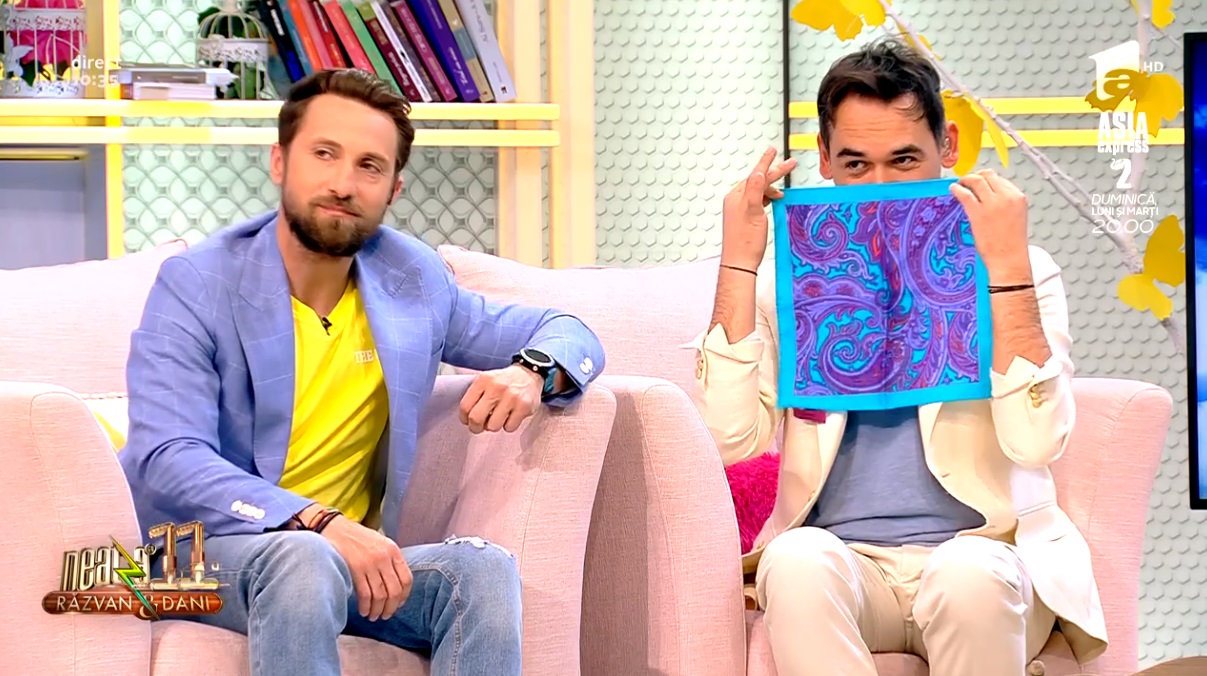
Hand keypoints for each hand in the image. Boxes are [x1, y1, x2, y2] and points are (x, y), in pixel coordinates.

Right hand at [320, 514, 411, 620]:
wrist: (334, 528)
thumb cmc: (357, 538)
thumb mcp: (380, 543)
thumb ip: (390, 560)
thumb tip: (396, 586)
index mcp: (393, 550)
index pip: (407, 579)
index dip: (404, 596)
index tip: (398, 605)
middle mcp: (384, 557)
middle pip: (395, 590)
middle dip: (391, 607)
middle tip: (385, 616)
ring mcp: (370, 563)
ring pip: (380, 595)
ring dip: (377, 610)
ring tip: (373, 616)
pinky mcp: (355, 569)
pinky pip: (365, 594)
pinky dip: (365, 606)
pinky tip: (363, 611)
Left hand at [458, 364, 542, 433]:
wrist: (529, 373)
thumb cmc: (503, 381)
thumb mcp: (486, 379)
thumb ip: (473, 394)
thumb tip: (464, 416)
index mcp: (483, 380)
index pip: (465, 406)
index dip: (464, 418)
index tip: (467, 420)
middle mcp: (497, 388)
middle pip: (476, 419)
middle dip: (475, 427)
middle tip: (479, 427)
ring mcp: (512, 398)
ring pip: (493, 426)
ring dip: (494, 426)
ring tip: (497, 418)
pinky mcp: (524, 407)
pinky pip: (509, 427)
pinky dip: (508, 425)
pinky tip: (510, 416)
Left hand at [721, 147, 797, 270]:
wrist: (739, 263)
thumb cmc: (745, 241)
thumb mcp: (753, 211)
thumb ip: (756, 189)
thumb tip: (758, 171)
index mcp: (737, 196)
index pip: (755, 175)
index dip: (767, 163)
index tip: (774, 151)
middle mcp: (736, 201)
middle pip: (757, 181)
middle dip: (774, 174)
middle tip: (790, 165)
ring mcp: (739, 210)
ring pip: (758, 191)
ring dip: (771, 188)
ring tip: (783, 191)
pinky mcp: (744, 219)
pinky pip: (757, 201)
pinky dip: (767, 198)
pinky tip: (774, 201)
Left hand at [950, 169, 1032, 283]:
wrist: (1008, 260)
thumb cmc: (1011, 244)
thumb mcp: (1016, 217)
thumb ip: (1006, 203)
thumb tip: (990, 196)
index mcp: (1018, 197)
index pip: (1001, 179)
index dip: (989, 179)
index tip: (981, 182)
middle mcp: (1006, 197)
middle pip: (988, 176)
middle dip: (977, 176)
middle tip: (969, 180)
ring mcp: (992, 203)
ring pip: (976, 180)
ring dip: (966, 179)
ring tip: (960, 183)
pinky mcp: (978, 212)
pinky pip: (965, 193)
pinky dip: (957, 188)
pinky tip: (953, 189)